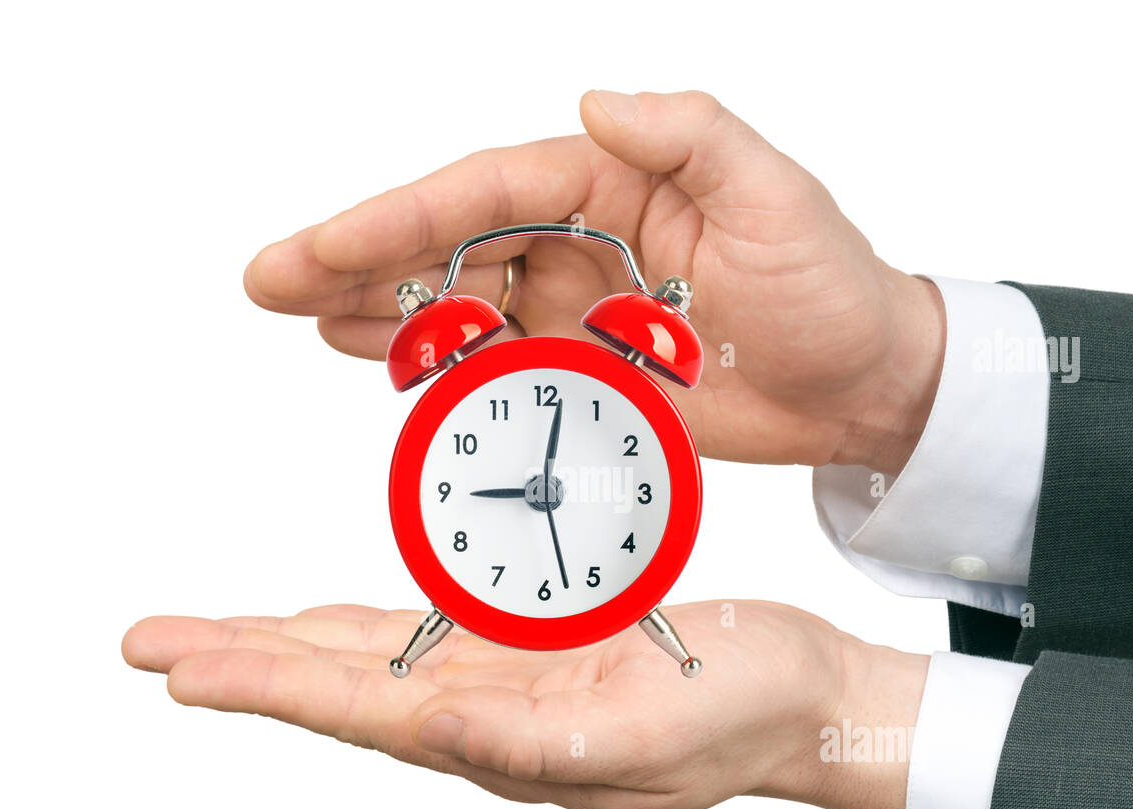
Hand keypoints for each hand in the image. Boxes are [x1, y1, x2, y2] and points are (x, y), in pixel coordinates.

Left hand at [122, 601, 926, 808]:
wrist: (799, 698)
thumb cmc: (742, 721)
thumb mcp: (649, 737)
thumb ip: (540, 745)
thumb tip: (436, 736)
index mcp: (510, 742)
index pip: (366, 714)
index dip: (272, 689)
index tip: (186, 671)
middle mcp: (491, 717)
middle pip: (344, 686)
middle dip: (243, 664)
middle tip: (150, 644)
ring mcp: (509, 682)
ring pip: (372, 660)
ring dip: (284, 645)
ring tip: (206, 633)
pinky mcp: (535, 649)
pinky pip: (427, 635)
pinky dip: (361, 627)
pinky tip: (321, 623)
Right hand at [244, 90, 944, 474]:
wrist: (861, 384)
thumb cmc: (832, 285)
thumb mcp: (777, 196)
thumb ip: (691, 137)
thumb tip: (597, 101)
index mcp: (612, 179)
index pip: (484, 193)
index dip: (398, 220)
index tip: (321, 249)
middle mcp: (581, 236)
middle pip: (449, 243)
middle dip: (359, 259)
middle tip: (271, 284)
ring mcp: (575, 304)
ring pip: (457, 301)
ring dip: (382, 308)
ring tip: (308, 319)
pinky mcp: (584, 367)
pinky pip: (494, 362)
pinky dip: (437, 362)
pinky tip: (384, 361)